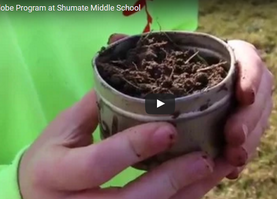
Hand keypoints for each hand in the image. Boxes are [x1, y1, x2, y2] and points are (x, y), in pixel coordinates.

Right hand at [19, 91, 214, 198]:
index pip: (98, 164)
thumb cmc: (48, 158)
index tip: (168, 129)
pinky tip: (199, 183)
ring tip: (215, 169)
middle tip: (203, 158)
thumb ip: (95, 106)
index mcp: (56, 173)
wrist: (33, 196)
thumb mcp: (62, 129)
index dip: (133, 147)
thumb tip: (131, 81)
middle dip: (170, 181)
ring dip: (186, 194)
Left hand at [108, 35, 273, 197]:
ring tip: (232, 158)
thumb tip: (116, 38)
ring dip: (248, 140)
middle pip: (256, 96)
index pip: (246, 59)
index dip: (250, 75)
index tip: (243, 95)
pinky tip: (229, 169)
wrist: (165, 103)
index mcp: (219, 61)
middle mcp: (232, 83)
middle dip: (250, 117)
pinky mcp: (232, 130)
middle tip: (234, 136)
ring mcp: (235, 108)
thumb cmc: (160, 79)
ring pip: (254, 122)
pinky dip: (237, 156)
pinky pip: (244, 143)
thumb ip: (140, 53)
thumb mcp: (151, 67)